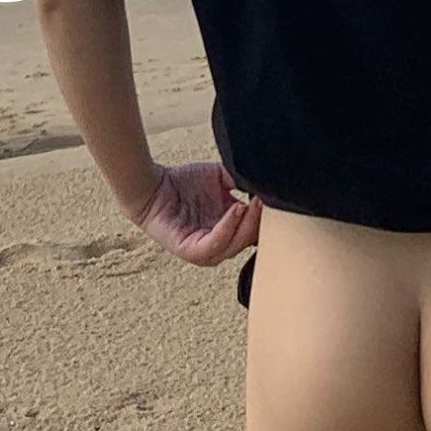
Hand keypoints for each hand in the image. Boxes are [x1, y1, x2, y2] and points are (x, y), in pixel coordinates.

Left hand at [134, 161, 262, 264]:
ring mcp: (204, 251)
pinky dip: (227, 228)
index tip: (277, 199)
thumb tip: (265, 180)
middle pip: (247, 241)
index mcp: (228, 231)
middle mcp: (218, 245)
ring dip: (247, 226)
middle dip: (261, 222)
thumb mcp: (220, 179)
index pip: (253, 232)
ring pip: (233, 246)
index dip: (266, 218)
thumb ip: (241, 181)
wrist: (152, 183)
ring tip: (255, 205)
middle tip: (271, 201)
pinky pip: (213, 245)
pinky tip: (236, 209)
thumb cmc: (183, 183)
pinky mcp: (189, 251)